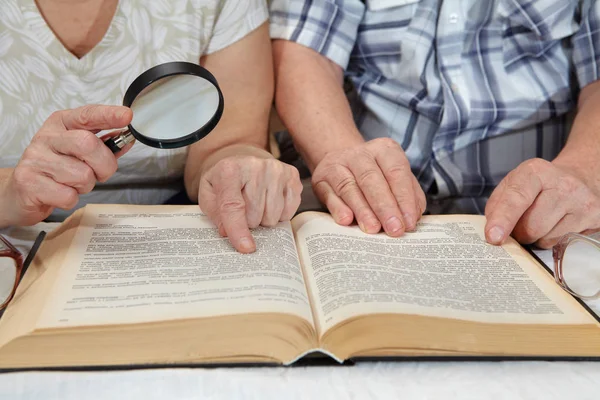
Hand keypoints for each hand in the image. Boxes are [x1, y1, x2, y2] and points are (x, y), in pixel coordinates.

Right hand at [2, 105, 132, 225]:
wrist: (20, 192)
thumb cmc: (56, 169)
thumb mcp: (79, 152)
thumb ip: (104, 145)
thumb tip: (127, 140)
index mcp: (61, 124)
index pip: (87, 115)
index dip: (108, 115)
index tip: (127, 116)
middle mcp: (47, 137)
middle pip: (88, 144)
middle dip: (104, 165)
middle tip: (99, 173)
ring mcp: (35, 159)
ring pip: (82, 175)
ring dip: (86, 186)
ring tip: (72, 183)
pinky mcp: (29, 182)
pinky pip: (69, 196)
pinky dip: (71, 199)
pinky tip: (59, 193)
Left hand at [198, 156, 302, 252]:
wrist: (243, 161)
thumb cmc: (224, 181)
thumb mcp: (209, 195)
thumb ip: (215, 214)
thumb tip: (228, 233)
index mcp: (229, 169)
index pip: (233, 205)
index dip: (238, 229)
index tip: (245, 248)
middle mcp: (255, 166)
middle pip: (255, 215)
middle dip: (247, 222)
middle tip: (243, 211)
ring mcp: (276, 170)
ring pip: (272, 216)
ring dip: (263, 219)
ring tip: (256, 205)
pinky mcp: (292, 176)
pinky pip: (288, 212)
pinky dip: (278, 215)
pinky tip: (270, 202)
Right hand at [311, 138, 425, 235]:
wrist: (341, 161)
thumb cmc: (375, 175)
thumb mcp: (395, 178)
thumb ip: (409, 195)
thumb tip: (411, 217)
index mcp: (384, 150)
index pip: (396, 172)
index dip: (404, 198)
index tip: (409, 222)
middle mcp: (360, 154)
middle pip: (372, 179)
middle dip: (385, 207)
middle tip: (394, 229)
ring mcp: (337, 164)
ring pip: (349, 187)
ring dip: (363, 211)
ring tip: (373, 229)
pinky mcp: (320, 179)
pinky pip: (330, 195)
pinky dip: (338, 208)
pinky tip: (347, 220)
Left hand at [485, 158, 599, 247]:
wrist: (579, 179)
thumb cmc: (541, 185)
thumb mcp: (514, 184)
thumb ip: (497, 206)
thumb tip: (493, 231)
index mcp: (536, 172)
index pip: (517, 197)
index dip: (503, 219)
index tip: (493, 236)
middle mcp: (563, 185)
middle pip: (530, 227)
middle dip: (519, 232)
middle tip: (523, 221)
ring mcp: (582, 203)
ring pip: (545, 239)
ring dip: (535, 237)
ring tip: (541, 219)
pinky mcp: (593, 220)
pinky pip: (560, 244)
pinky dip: (551, 239)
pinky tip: (555, 224)